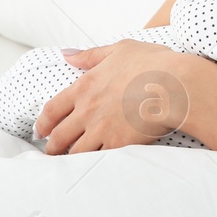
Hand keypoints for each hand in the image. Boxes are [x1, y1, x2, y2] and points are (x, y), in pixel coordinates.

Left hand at [34, 39, 187, 154]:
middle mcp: (88, 110)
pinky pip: (99, 159)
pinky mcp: (119, 145)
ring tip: (70, 163)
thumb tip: (66, 54)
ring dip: (71, 158)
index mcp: (85, 86)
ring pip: (76, 152)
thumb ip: (91, 55)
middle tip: (51, 152)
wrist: (176, 85)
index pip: (53, 109)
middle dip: (52, 147)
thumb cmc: (153, 63)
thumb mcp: (120, 49)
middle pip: (60, 136)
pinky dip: (93, 164)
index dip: (43, 123)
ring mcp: (102, 129)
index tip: (40, 132)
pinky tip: (92, 166)